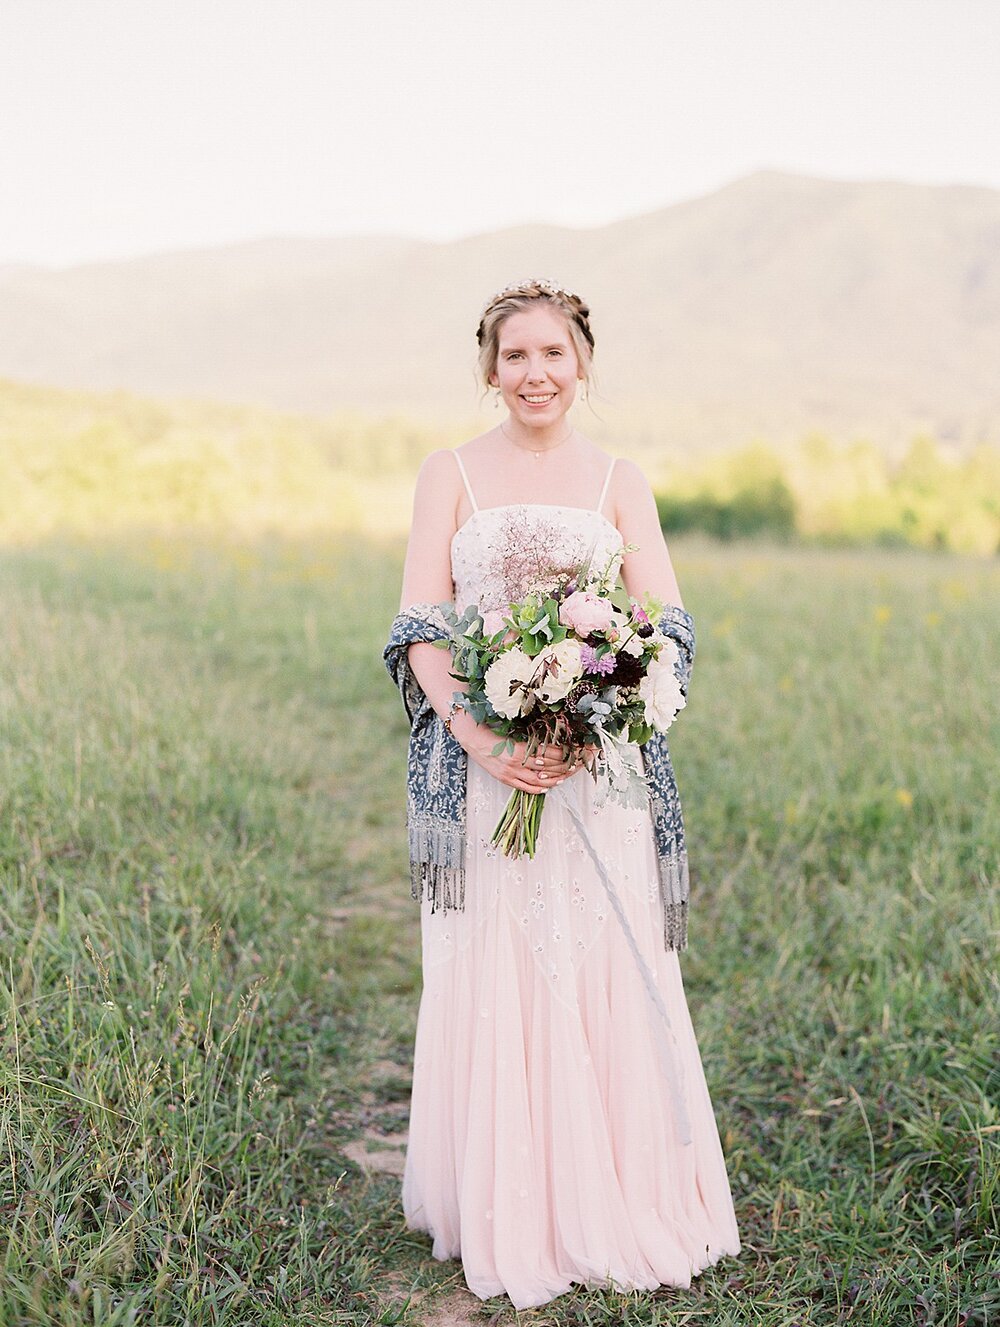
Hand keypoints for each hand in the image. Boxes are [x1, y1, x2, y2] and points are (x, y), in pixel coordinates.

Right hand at [450, 712, 589, 793]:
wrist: (472, 738)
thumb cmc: (493, 730)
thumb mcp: (515, 731)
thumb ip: (532, 739)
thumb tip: (552, 742)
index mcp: (522, 748)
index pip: (551, 754)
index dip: (566, 754)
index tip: (576, 751)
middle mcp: (518, 762)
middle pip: (549, 768)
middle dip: (565, 766)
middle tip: (578, 764)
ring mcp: (511, 773)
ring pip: (540, 781)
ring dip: (555, 779)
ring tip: (565, 776)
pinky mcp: (505, 779)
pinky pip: (525, 788)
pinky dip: (538, 789)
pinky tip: (547, 787)